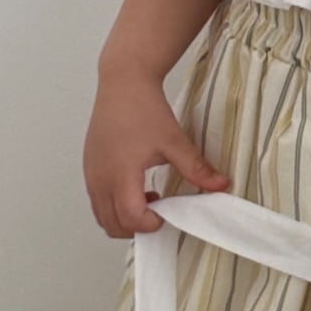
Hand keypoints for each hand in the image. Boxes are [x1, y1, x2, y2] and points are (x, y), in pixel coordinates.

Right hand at [83, 67, 231, 236]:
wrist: (123, 83)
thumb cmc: (144, 108)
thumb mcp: (174, 141)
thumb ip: (196, 169)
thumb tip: (221, 185)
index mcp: (121, 174)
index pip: (130, 218)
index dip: (150, 224)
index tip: (166, 214)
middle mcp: (100, 178)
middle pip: (111, 224)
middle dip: (136, 227)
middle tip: (158, 212)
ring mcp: (91, 173)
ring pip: (101, 214)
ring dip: (123, 216)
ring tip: (147, 198)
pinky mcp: (88, 166)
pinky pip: (96, 199)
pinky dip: (113, 204)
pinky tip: (135, 185)